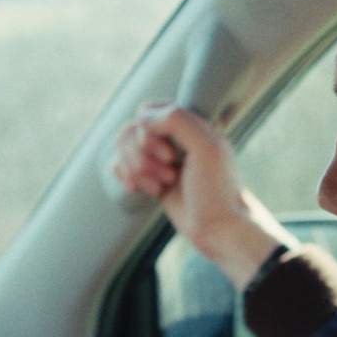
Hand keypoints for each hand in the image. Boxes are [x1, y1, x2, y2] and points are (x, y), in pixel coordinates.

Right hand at [113, 103, 296, 287]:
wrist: (216, 227)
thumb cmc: (216, 188)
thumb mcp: (207, 147)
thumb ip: (178, 120)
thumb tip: (142, 118)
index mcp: (189, 122)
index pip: (148, 110)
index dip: (150, 132)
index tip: (172, 156)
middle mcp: (172, 136)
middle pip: (130, 130)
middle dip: (142, 156)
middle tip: (169, 176)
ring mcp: (158, 156)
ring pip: (122, 148)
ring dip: (137, 170)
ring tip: (160, 186)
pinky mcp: (149, 175)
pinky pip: (119, 166)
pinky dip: (128, 178)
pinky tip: (146, 190)